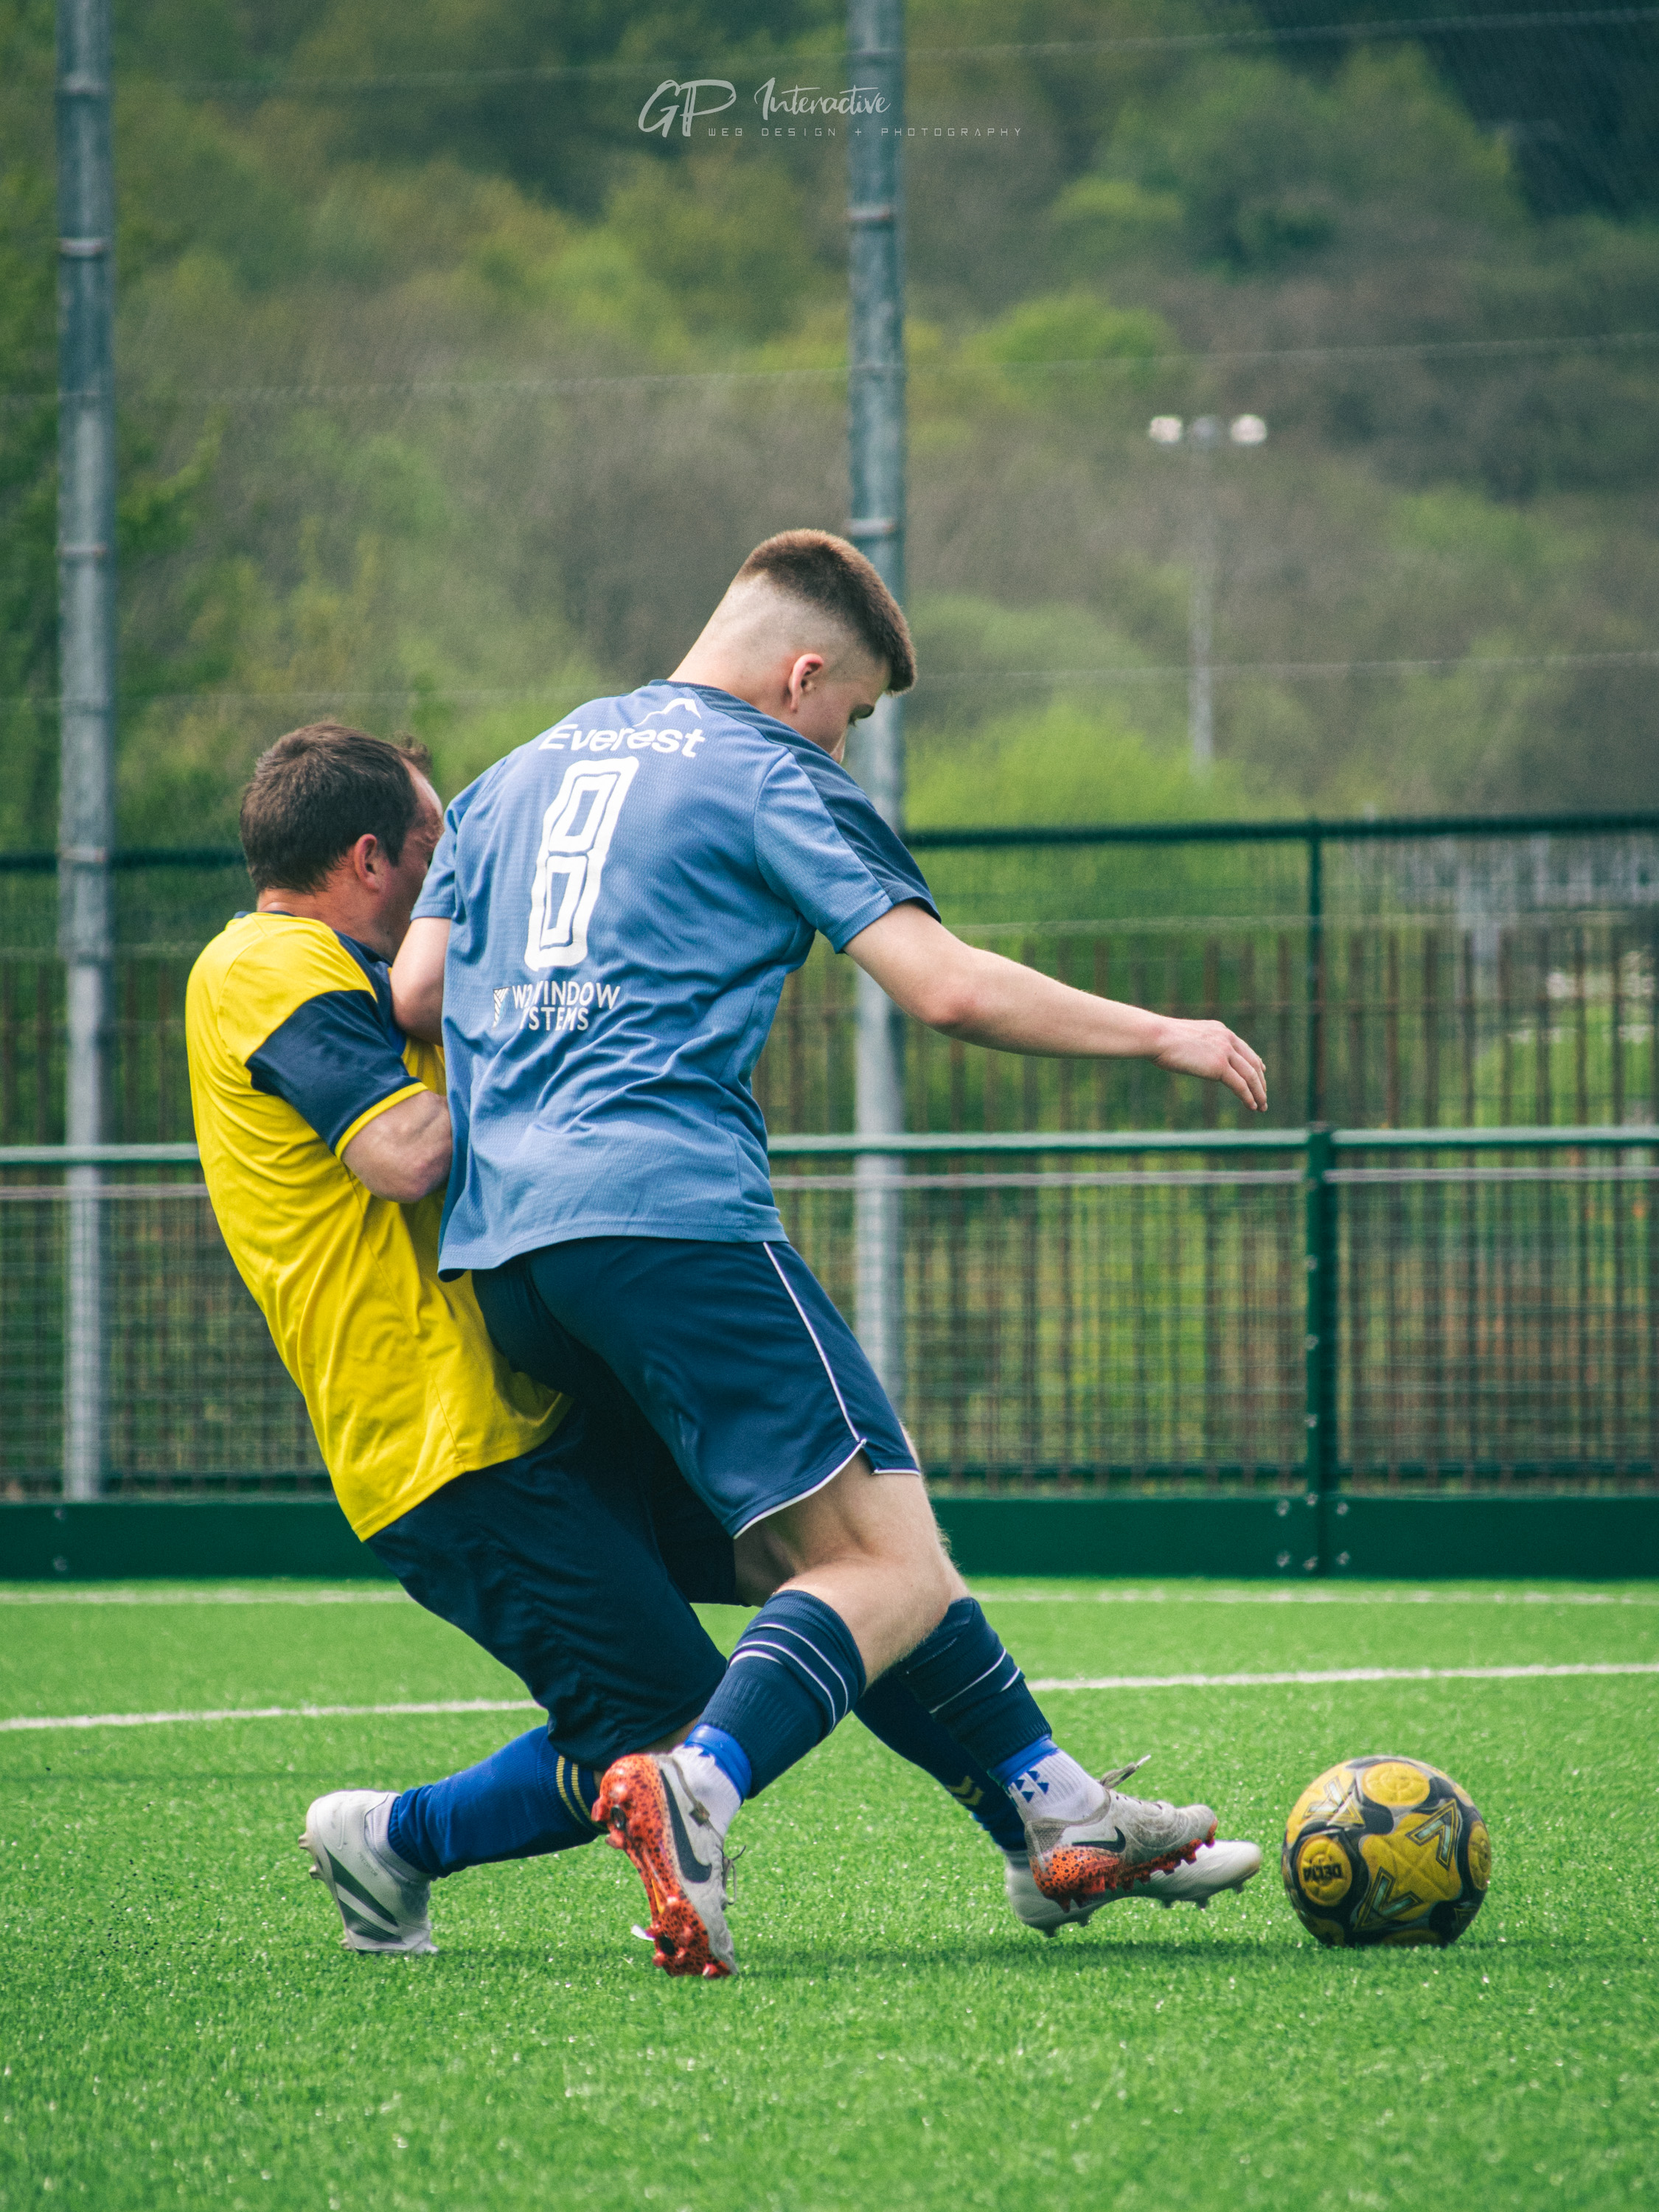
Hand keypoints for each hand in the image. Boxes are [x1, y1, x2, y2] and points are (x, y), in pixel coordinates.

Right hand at [1152, 1018, 1267, 1112]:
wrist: (1157, 1036)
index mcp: (1220, 1031)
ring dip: (1258, 1093)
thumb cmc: (1162, 1039)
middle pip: (1253, 1063)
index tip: (1262, 1072)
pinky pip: (1240, 1085)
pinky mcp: (1219, 1066)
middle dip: (1260, 1082)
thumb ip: (1198, 1046)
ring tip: (1261, 1106)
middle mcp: (1227, 1039)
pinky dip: (1248, 1097)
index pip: (1245, 1049)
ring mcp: (1224, 1052)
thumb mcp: (1186, 1039)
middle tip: (1263, 1096)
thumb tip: (1196, 1057)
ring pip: (1251, 1076)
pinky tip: (1252, 1106)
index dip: (1256, 1063)